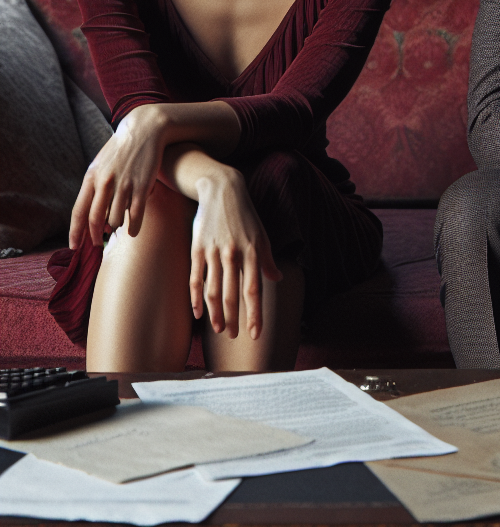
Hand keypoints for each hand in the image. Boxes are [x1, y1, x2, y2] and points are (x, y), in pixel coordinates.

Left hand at [69, 104, 169, 248]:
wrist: (146, 129)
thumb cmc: (123, 148)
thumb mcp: (102, 163)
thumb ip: (95, 185)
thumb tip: (95, 212)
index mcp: (92, 177)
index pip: (79, 210)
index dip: (75, 232)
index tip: (74, 247)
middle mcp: (105, 182)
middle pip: (95, 218)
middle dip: (93, 235)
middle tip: (96, 244)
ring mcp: (124, 184)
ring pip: (115, 218)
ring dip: (115, 228)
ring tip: (118, 228)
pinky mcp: (142, 185)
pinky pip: (135, 214)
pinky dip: (133, 227)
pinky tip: (133, 232)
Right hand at [190, 168, 282, 339]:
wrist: (222, 190)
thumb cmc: (246, 215)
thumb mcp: (262, 235)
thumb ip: (268, 259)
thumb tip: (277, 279)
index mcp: (253, 251)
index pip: (254, 290)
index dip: (255, 314)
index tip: (255, 334)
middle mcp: (233, 254)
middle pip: (232, 294)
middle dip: (234, 319)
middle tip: (234, 336)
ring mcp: (213, 252)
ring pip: (213, 290)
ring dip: (215, 313)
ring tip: (218, 329)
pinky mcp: (197, 249)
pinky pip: (195, 279)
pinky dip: (196, 298)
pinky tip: (198, 313)